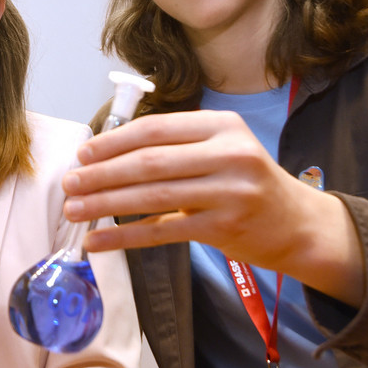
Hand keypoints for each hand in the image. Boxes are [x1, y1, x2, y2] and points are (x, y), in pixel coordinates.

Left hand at [62, 110, 364, 304]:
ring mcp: (229, 192)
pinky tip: (97, 241)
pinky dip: (124, 237)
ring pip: (152, 197)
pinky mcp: (224, 228)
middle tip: (69, 183)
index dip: (113, 141)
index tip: (82, 153)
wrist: (297, 223)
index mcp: (222, 126)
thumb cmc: (246, 181)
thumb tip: (105, 152)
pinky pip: (162, 231)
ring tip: (74, 210)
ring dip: (106, 204)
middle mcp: (229, 154)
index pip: (155, 130)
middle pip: (150, 163)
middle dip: (102, 174)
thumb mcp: (221, 149)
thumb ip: (175, 146)